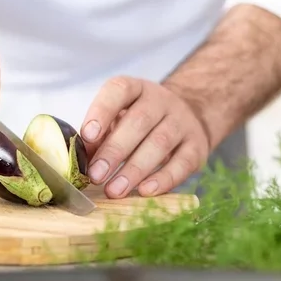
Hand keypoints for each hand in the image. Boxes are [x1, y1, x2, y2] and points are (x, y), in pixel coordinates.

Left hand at [79, 77, 209, 197]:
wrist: (184, 118)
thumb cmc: (138, 121)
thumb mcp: (117, 118)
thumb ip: (100, 134)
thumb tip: (83, 159)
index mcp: (135, 89)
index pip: (119, 90)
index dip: (102, 111)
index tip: (87, 136)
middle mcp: (160, 101)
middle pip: (138, 122)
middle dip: (114, 151)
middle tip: (96, 175)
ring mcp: (182, 122)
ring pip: (160, 143)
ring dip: (134, 170)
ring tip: (114, 190)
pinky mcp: (197, 146)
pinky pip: (182, 163)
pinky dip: (163, 179)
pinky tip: (145, 191)